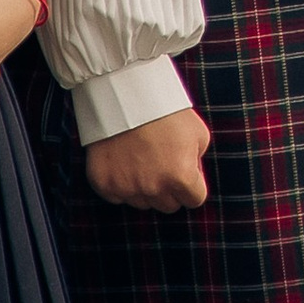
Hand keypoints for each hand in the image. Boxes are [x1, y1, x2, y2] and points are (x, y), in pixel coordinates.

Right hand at [85, 109, 211, 212]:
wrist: (127, 97)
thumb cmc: (166, 111)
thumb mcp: (198, 133)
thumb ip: (197, 161)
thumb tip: (192, 175)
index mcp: (181, 177)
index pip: (194, 200)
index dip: (193, 186)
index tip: (187, 175)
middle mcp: (154, 188)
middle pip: (168, 205)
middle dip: (170, 189)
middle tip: (164, 166)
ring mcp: (127, 188)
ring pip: (143, 203)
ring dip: (145, 188)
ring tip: (143, 160)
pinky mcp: (104, 184)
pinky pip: (117, 197)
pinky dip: (121, 184)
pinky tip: (124, 163)